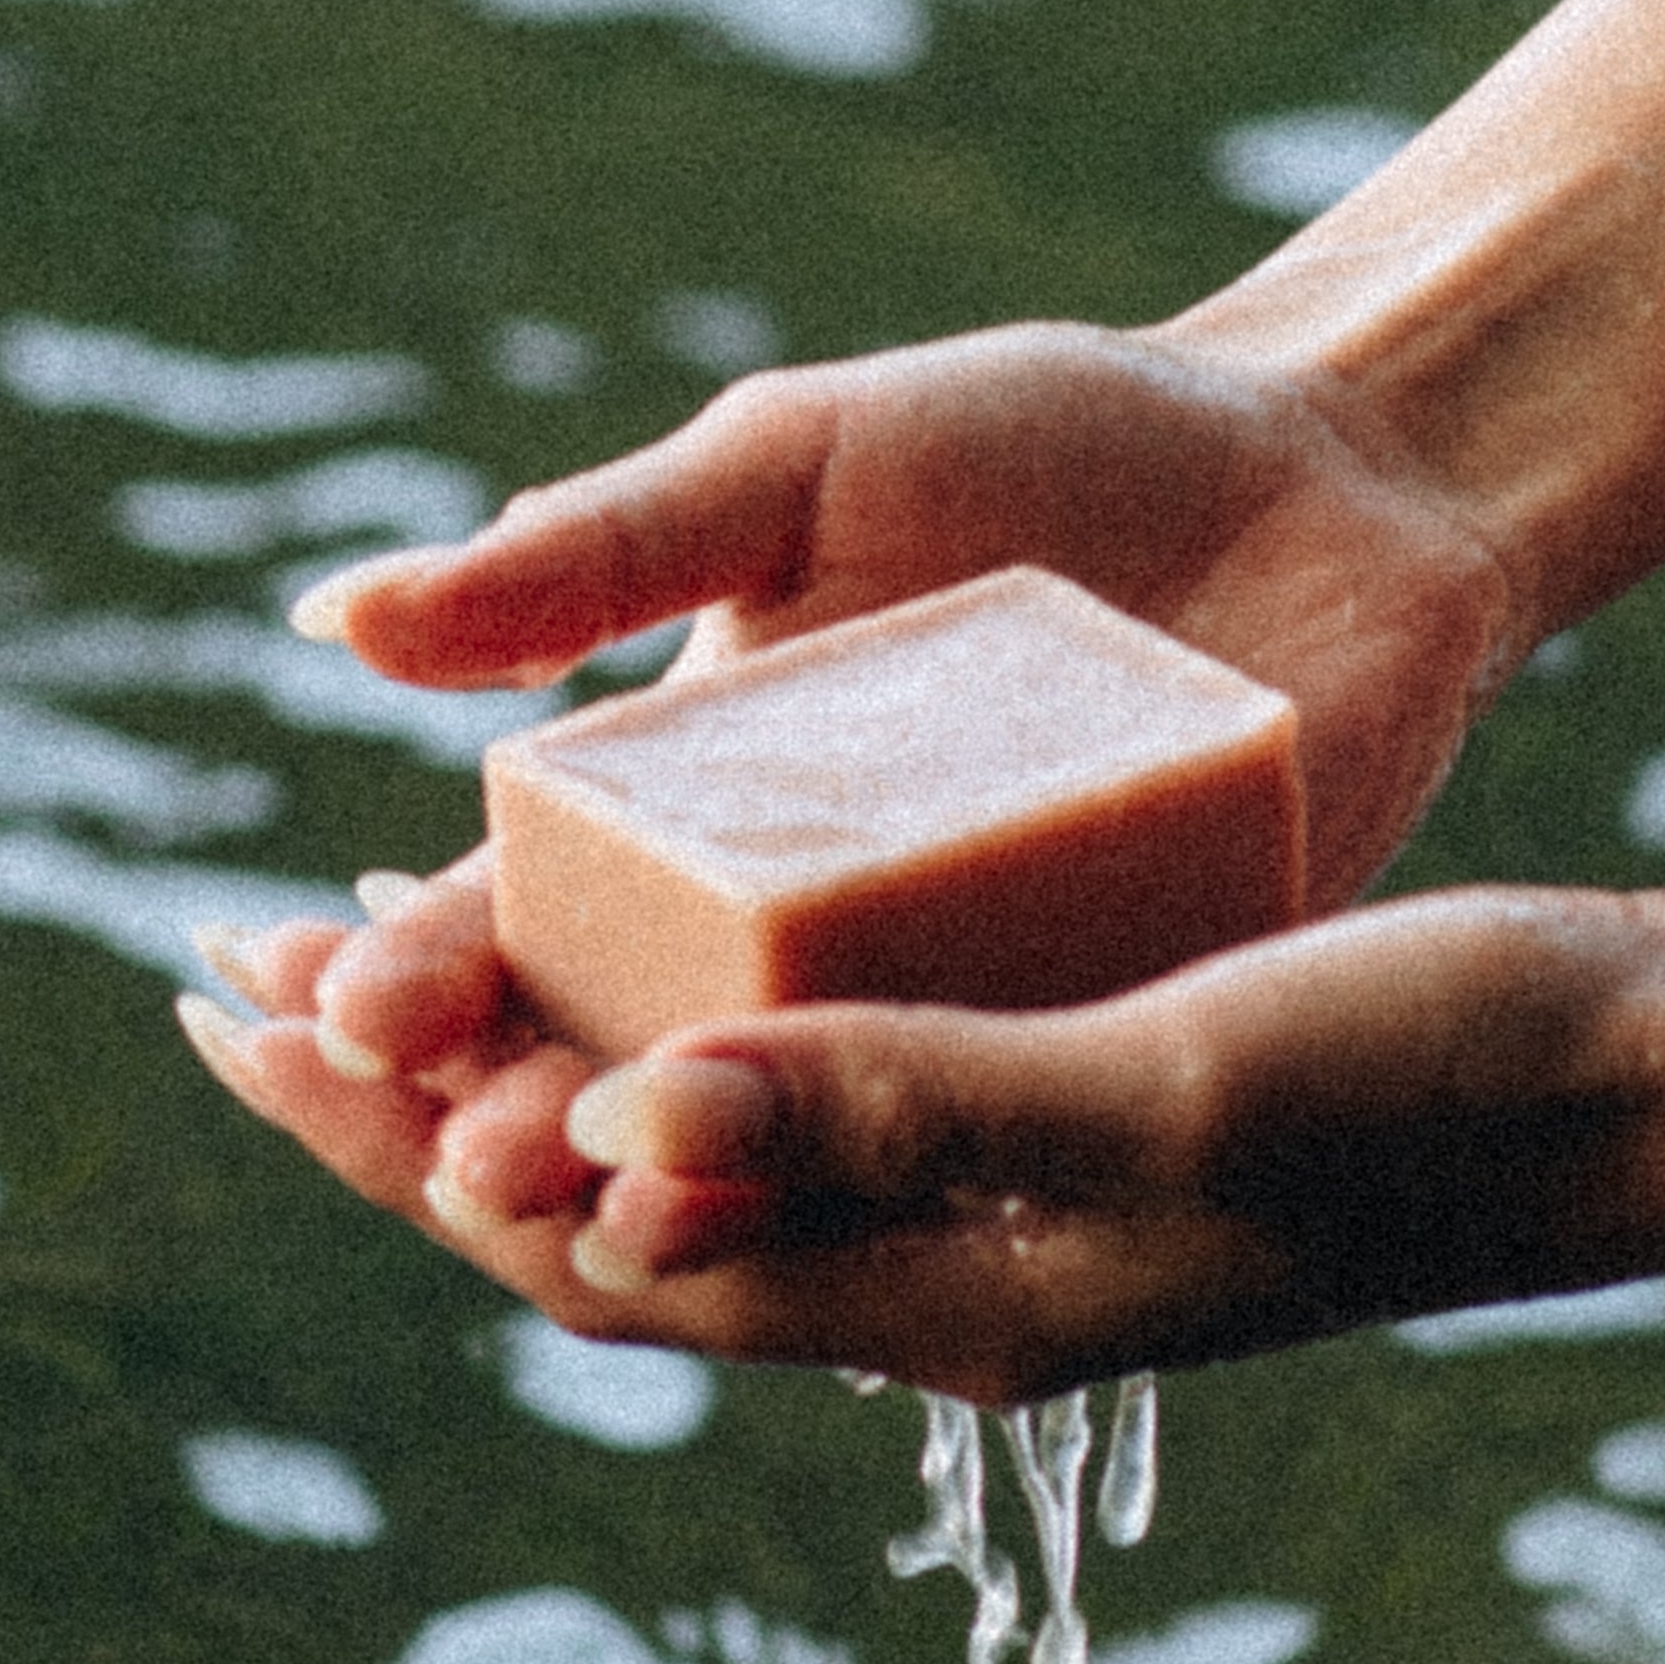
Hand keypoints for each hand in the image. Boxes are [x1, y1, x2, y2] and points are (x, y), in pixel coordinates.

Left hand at [179, 880, 1664, 1405]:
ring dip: (530, 1045)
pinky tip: (654, 914)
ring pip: (700, 1141)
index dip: (385, 1140)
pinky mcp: (1076, 1107)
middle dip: (406, 1102)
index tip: (226, 1010)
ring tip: (386, 935)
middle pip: (604, 1213)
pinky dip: (687, 996)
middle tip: (229, 966)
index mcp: (938, 1302)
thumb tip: (627, 1137)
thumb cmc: (1437, 1078)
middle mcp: (946, 1279)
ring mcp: (1011, 1205)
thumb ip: (899, 1107)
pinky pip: (815, 1071)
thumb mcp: (1158, 1081)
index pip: (584, 1249)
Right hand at [293, 318, 1520, 1107]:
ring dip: (692, 1196)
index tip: (328, 1005)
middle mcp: (806, 959)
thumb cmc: (1055, 440)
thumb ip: (589, 553)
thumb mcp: (797, 470)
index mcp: (694, 834)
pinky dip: (907, 1184)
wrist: (1336, 466)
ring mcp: (957, 1017)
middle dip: (522, 1125)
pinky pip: (996, 1144)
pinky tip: (838, 1210)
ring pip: (795, 1151)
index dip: (419, 980)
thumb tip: (328, 618)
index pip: (516, 938)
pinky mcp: (1115, 1051)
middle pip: (625, 1080)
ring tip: (608, 1224)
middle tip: (462, 1156)